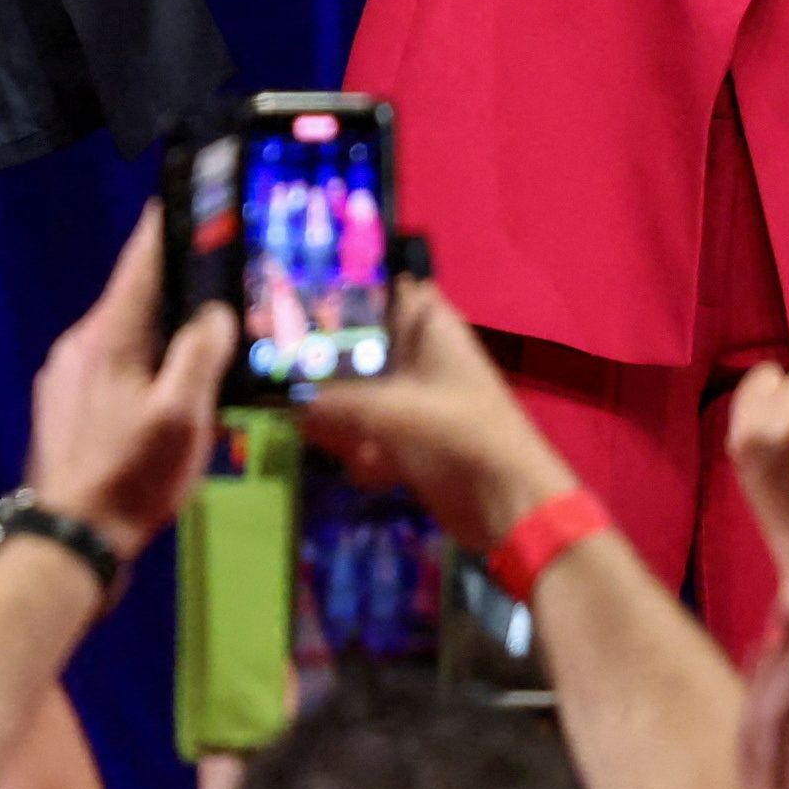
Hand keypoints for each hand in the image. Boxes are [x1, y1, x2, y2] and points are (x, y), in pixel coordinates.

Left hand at [23, 203, 239, 556]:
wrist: (70, 536)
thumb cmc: (130, 475)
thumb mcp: (182, 416)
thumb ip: (200, 355)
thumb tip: (214, 312)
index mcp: (106, 337)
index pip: (139, 264)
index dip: (164, 228)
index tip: (182, 196)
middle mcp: (78, 346)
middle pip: (135, 301)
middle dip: (176, 289)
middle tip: (220, 279)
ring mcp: (66, 377)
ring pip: (125, 338)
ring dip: (163, 335)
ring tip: (207, 339)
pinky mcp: (65, 407)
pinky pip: (113, 368)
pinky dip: (145, 366)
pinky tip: (172, 390)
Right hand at [286, 278, 566, 550]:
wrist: (507, 503)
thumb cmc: (457, 436)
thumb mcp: (386, 411)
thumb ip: (327, 402)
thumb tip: (281, 401)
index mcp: (429, 328)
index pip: (385, 286)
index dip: (343, 287)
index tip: (293, 293)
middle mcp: (420, 356)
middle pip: (357, 345)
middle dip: (324, 367)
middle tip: (283, 375)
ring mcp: (415, 398)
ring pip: (355, 394)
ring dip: (341, 420)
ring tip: (331, 437)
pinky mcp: (411, 438)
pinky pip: (368, 434)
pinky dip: (364, 453)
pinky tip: (374, 471)